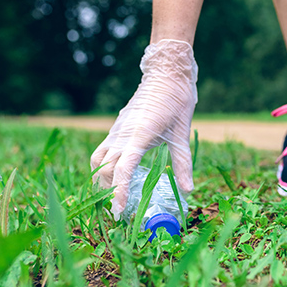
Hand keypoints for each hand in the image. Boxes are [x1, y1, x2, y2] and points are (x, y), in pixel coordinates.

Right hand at [90, 39, 197, 219]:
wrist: (166, 73)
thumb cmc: (177, 101)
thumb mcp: (182, 134)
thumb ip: (183, 163)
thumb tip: (189, 190)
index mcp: (139, 136)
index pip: (122, 170)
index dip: (119, 192)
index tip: (119, 211)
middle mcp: (122, 134)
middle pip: (104, 169)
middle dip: (107, 192)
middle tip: (118, 212)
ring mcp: (117, 130)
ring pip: (98, 160)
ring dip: (101, 179)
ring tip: (113, 196)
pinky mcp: (117, 127)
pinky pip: (102, 151)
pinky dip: (104, 166)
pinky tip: (116, 176)